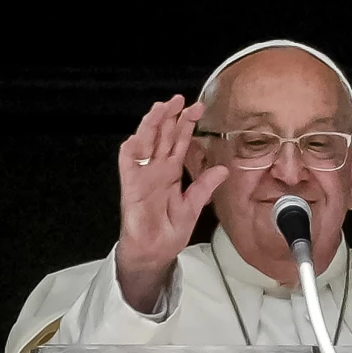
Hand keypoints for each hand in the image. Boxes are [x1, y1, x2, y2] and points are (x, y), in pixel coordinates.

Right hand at [115, 95, 228, 311]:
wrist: (154, 253)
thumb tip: (223, 169)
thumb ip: (205, 187)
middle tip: (180, 99)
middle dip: (170, 117)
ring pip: (145, 143)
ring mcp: (143, 176)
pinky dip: (132, 149)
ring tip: (160, 109)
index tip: (197, 108)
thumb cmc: (168, 231)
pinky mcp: (131, 187)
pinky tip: (138, 136)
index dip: (186, 125)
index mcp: (171, 173)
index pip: (179, 143)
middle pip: (163, 137)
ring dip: (151, 125)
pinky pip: (128, 164)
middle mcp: (156, 170)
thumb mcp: (193, 207)